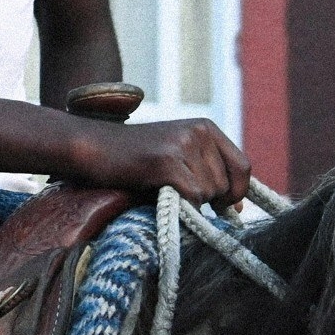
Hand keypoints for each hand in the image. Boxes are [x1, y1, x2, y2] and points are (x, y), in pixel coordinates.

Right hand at [67, 115, 249, 205]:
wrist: (91, 147)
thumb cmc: (133, 159)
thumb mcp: (178, 157)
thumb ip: (209, 175)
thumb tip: (239, 208)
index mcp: (205, 126)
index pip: (243, 167)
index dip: (236, 192)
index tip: (221, 205)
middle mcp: (198, 131)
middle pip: (225, 185)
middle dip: (207, 198)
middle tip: (175, 190)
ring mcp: (182, 144)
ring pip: (210, 193)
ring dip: (190, 200)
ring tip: (162, 186)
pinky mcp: (166, 161)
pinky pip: (192, 196)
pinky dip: (180, 203)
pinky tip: (158, 190)